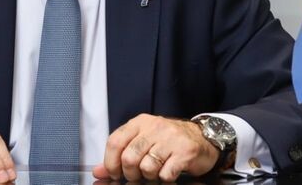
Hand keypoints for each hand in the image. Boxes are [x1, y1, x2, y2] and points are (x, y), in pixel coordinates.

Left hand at [93, 113, 219, 181]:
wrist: (202, 138)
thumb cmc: (169, 141)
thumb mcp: (142, 141)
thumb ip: (119, 155)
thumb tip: (98, 171)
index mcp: (140, 122)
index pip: (115, 141)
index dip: (111, 162)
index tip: (115, 173)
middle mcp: (154, 127)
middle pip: (129, 157)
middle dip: (130, 173)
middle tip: (137, 175)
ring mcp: (170, 139)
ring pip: (146, 167)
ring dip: (149, 176)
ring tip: (155, 171)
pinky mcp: (185, 152)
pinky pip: (165, 174)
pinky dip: (164, 179)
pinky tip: (168, 172)